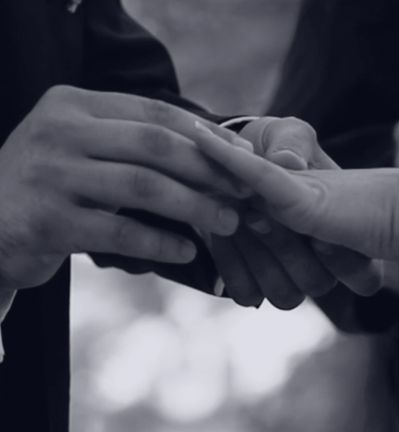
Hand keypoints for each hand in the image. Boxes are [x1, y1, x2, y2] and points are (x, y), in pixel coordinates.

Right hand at [0, 86, 242, 290]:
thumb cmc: (53, 188)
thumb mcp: (85, 150)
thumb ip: (134, 144)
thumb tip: (216, 151)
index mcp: (74, 105)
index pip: (155, 113)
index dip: (206, 136)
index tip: (243, 158)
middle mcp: (60, 131)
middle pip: (155, 145)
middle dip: (208, 170)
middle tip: (243, 193)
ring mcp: (50, 174)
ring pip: (142, 186)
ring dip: (194, 206)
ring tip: (227, 222)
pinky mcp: (46, 220)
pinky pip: (118, 231)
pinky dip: (160, 242)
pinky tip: (187, 250)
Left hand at [205, 117, 380, 308]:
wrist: (233, 161)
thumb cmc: (276, 148)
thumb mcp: (290, 134)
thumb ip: (293, 144)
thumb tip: (288, 164)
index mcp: (350, 239)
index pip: (365, 277)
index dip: (344, 258)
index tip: (311, 223)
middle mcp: (323, 269)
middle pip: (318, 283)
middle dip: (286, 245)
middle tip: (256, 211)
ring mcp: (288, 281)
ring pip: (285, 295)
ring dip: (261, 253)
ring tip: (241, 215)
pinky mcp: (252, 286)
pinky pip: (247, 293)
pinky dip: (233, 263)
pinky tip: (221, 231)